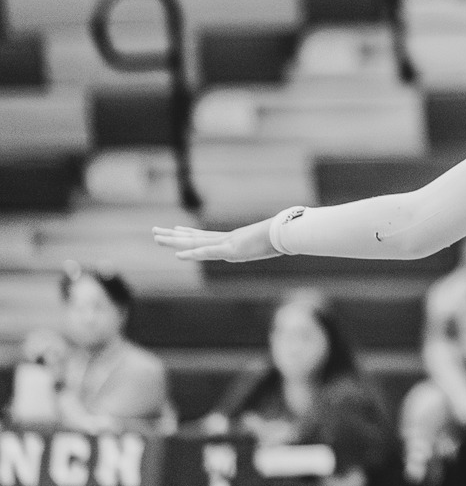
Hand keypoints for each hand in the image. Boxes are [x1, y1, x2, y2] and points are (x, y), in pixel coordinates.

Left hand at [153, 218, 280, 262]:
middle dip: (173, 235)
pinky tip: (178, 255)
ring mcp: (228, 243)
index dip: (188, 233)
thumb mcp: (273, 242)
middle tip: (154, 231)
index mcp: (234, 239)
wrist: (291, 230)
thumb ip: (271, 242)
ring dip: (174, 241)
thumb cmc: (285, 235)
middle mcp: (227, 239)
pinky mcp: (232, 249)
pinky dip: (193, 253)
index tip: (175, 229)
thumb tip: (284, 238)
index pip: (205, 237)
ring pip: (195, 242)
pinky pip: (208, 252)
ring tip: (156, 237)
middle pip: (194, 237)